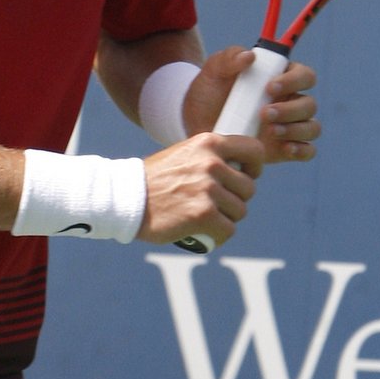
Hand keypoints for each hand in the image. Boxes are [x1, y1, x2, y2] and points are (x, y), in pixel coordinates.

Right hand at [138, 131, 263, 246]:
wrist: (126, 197)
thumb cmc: (156, 179)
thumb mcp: (185, 154)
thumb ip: (212, 157)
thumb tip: (242, 168)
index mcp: (209, 143)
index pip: (254, 150)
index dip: (254, 167)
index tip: (244, 176)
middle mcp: (211, 163)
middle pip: (248, 188)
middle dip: (235, 199)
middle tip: (214, 203)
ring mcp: (208, 189)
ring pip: (239, 211)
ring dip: (225, 218)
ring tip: (205, 217)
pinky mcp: (203, 215)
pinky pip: (228, 230)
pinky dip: (218, 235)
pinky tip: (204, 233)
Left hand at [182, 46, 319, 163]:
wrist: (195, 124)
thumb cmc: (209, 92)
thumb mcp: (214, 71)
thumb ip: (229, 58)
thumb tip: (250, 56)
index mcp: (280, 78)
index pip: (304, 75)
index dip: (293, 80)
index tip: (269, 87)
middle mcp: (290, 102)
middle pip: (309, 104)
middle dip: (290, 109)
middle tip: (264, 114)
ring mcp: (289, 126)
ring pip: (312, 127)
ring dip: (295, 129)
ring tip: (270, 131)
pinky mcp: (284, 149)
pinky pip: (307, 151)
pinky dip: (301, 150)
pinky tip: (284, 148)